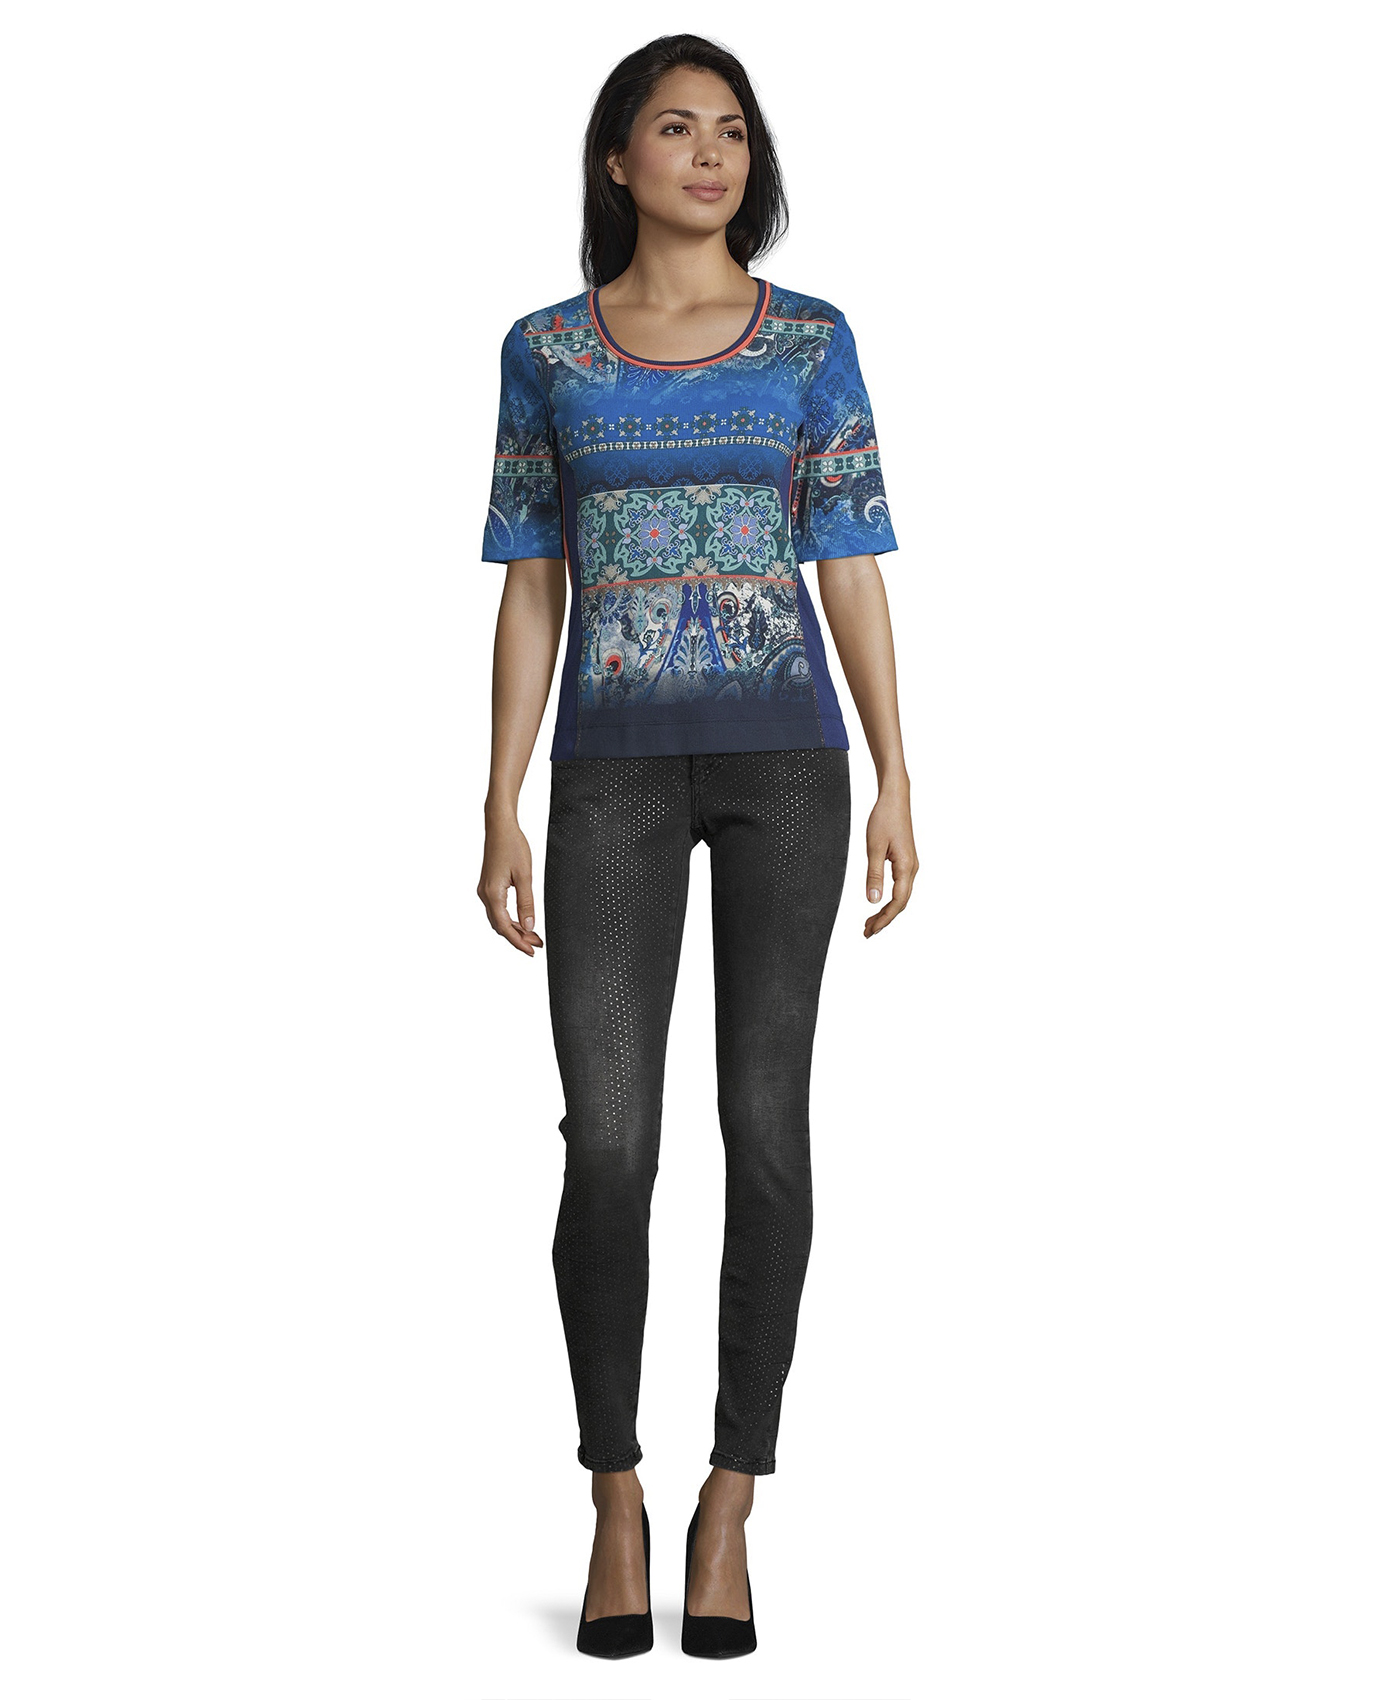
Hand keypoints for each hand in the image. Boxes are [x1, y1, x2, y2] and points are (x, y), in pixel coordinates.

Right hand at [478, 815, 543, 955]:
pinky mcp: (488, 886)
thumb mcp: (525, 876)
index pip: (505, 927)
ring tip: (533, 935)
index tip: (531, 951)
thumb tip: (530, 926)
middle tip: (537, 944)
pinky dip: (510, 918)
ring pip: (498, 918)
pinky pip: (497, 909)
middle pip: (500, 926)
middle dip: (518, 937)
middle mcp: (485, 895)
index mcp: (493, 894)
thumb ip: (527, 902)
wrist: (499, 827)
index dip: (518, 942)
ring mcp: (485, 891)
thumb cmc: (512, 846)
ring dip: (515, 929)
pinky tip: (522, 920)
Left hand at [864, 788, 917, 937]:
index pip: (897, 902)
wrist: (895, 798)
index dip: (884, 919)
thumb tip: (872, 901)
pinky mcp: (906, 861)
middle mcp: (912, 868)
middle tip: (867, 932)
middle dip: (884, 919)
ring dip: (886, 911)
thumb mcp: (874, 848)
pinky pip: (900, 887)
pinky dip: (889, 899)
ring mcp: (910, 865)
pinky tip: (879, 903)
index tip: (870, 930)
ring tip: (869, 922)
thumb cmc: (885, 818)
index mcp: (906, 867)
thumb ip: (874, 875)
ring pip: (901, 896)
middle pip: (901, 903)